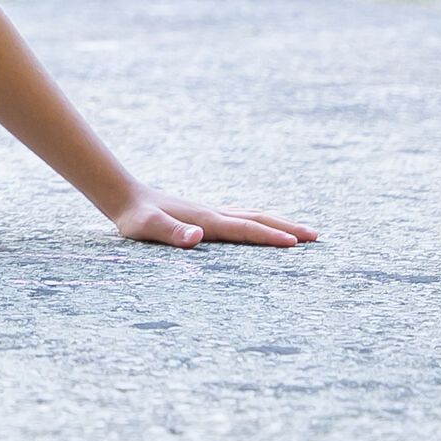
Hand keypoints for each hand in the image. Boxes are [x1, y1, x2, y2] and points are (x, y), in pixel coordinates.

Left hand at [112, 185, 318, 248]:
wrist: (124, 196)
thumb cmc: (135, 217)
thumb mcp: (147, 229)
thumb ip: (170, 233)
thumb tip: (197, 237)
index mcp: (205, 220)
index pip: (245, 229)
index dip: (270, 236)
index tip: (296, 243)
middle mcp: (212, 214)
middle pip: (257, 218)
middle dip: (286, 227)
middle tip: (316, 236)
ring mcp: (210, 213)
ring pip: (251, 216)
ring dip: (276, 223)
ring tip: (299, 233)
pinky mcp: (204, 216)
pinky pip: (240, 219)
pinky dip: (258, 223)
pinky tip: (260, 228)